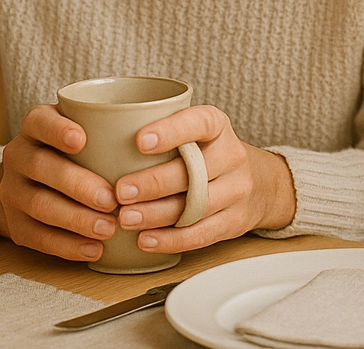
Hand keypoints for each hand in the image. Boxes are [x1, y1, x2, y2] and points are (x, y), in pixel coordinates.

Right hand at [0, 104, 118, 260]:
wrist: (35, 178)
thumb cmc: (78, 147)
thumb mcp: (87, 126)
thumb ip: (109, 124)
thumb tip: (158, 128)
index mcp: (35, 126)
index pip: (40, 122)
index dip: (58, 131)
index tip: (82, 140)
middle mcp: (18, 156)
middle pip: (42, 168)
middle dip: (78, 185)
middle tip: (112, 200)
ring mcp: (12, 191)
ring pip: (39, 206)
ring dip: (76, 220)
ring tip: (108, 229)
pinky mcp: (14, 224)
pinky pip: (37, 238)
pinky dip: (68, 245)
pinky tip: (95, 249)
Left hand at [113, 105, 296, 253]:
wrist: (260, 182)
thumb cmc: (210, 154)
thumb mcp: (198, 133)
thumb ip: (164, 134)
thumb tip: (102, 140)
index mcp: (218, 126)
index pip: (200, 123)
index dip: (171, 131)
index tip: (140, 141)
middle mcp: (231, 155)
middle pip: (193, 171)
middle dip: (153, 183)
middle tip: (120, 191)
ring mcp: (236, 190)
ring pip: (196, 205)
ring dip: (157, 214)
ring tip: (126, 218)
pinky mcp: (234, 221)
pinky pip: (201, 233)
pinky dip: (171, 240)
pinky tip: (145, 240)